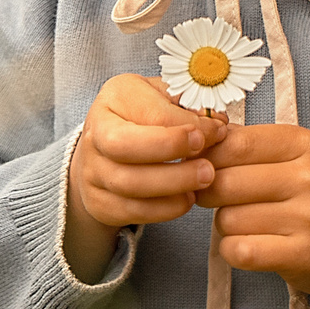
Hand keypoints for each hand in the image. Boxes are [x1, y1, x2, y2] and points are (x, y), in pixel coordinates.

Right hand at [65, 73, 227, 280]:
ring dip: (173, 184)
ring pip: (128, 183)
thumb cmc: (143, 118)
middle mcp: (95, 133)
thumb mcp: (163, 98)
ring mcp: (93, 170)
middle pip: (124, 145)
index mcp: (114, 97)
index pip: (151, 113)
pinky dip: (163, 209)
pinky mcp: (98, 202)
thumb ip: (187, 106)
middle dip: (170, 152)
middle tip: (207, 161)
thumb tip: (216, 123)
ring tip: (204, 180)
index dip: (187, 125)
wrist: (105, 151)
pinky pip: (130, 211)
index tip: (217, 131)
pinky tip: (187, 199)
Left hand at [199, 123, 309, 301]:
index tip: (204, 168)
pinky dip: (232, 250)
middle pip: (225, 182)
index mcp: (304, 144)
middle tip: (220, 200)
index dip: (208, 158)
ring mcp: (308, 217)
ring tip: (247, 224)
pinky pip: (239, 250)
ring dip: (225, 225)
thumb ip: (246, 143)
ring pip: (227, 219)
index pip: (234, 143)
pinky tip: (248, 247)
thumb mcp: (290, 157)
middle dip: (210, 194)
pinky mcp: (301, 254)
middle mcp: (309, 178)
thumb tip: (199, 135)